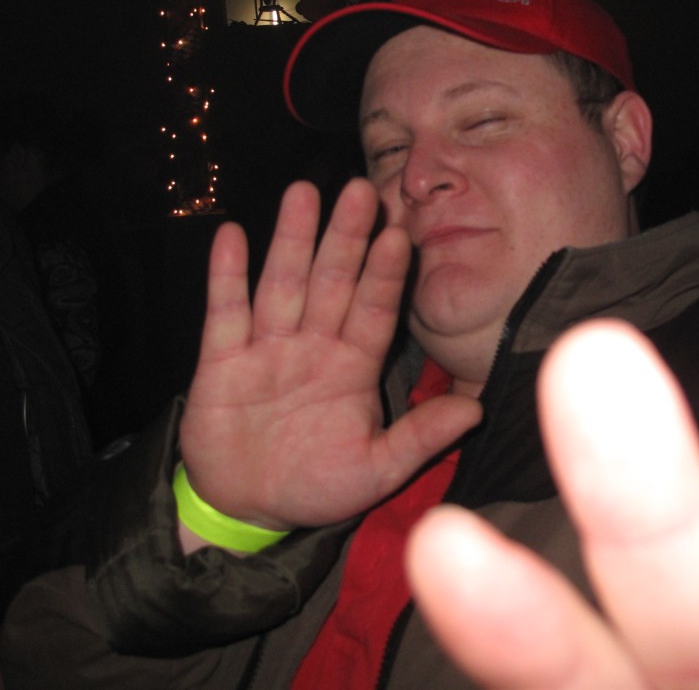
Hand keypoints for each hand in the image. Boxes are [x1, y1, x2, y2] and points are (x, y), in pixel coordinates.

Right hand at [178, 179, 480, 538]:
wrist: (248, 509)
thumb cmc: (318, 484)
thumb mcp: (375, 469)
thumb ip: (420, 437)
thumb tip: (476, 411)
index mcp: (354, 364)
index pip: (375, 309)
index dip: (386, 275)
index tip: (400, 235)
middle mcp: (315, 344)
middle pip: (333, 281)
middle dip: (346, 237)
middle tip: (361, 189)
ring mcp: (268, 346)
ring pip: (283, 282)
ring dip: (291, 239)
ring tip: (303, 193)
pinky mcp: (221, 359)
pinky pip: (225, 310)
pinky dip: (227, 275)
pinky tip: (233, 235)